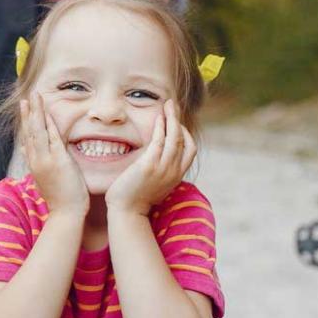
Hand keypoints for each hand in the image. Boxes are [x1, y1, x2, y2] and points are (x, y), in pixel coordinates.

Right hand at [20, 93, 88, 214]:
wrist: (66, 213)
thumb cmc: (59, 199)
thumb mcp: (43, 179)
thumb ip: (36, 163)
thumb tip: (25, 150)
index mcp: (34, 164)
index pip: (28, 138)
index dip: (26, 122)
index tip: (24, 109)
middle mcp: (36, 160)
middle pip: (30, 131)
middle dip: (28, 113)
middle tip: (26, 97)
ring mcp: (46, 160)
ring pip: (38, 131)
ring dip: (36, 112)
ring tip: (34, 97)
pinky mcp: (58, 161)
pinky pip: (52, 137)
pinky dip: (49, 124)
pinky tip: (47, 112)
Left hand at [105, 99, 195, 215]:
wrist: (126, 212)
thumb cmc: (136, 199)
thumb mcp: (155, 184)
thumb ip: (160, 171)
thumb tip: (157, 159)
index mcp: (177, 176)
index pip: (190, 149)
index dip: (185, 133)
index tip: (176, 122)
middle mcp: (174, 171)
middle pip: (184, 139)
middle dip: (179, 119)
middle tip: (173, 105)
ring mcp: (163, 169)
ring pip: (174, 138)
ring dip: (171, 118)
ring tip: (167, 105)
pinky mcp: (149, 166)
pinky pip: (159, 141)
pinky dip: (160, 128)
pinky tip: (157, 118)